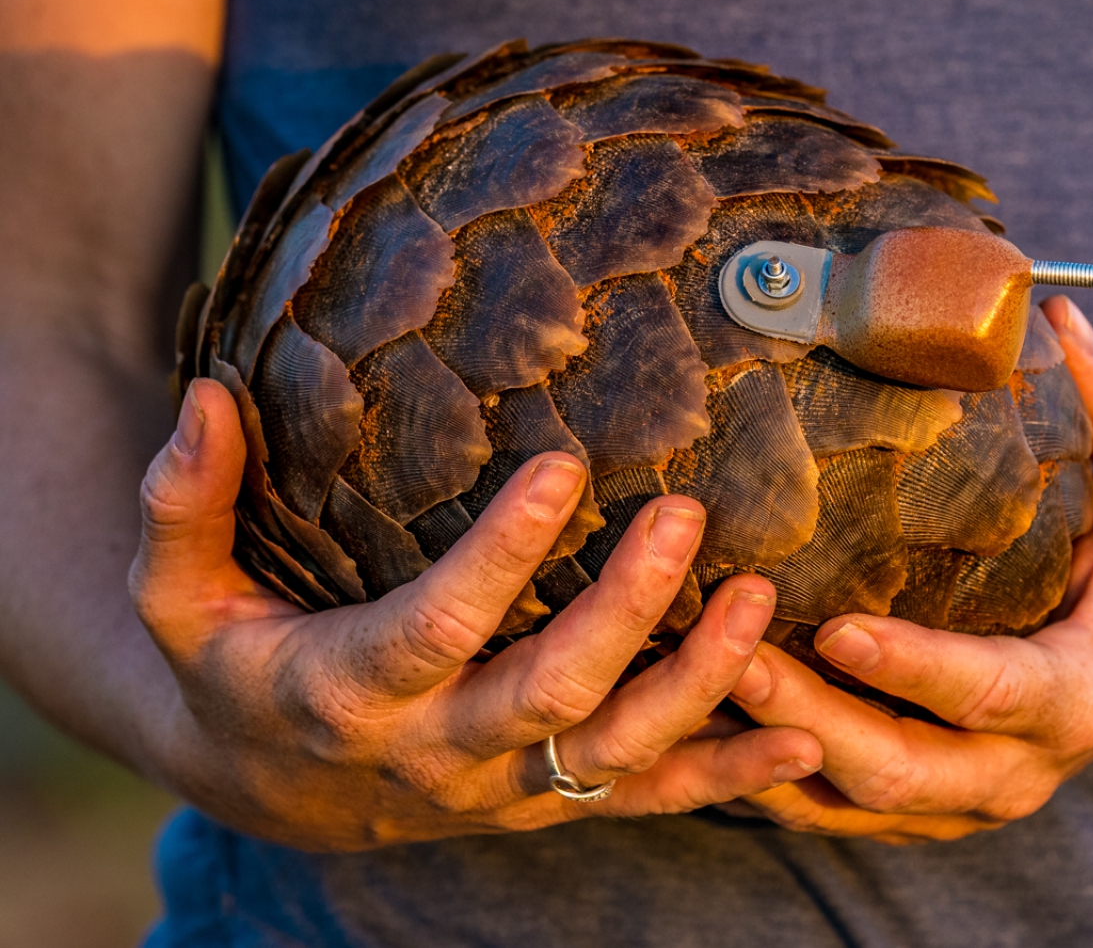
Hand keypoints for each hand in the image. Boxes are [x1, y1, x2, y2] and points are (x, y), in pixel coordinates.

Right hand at [130, 379, 820, 850]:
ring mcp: (504, 786)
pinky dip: (728, 774)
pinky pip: (648, 797)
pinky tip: (803, 735)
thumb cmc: (235, 666)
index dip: (500, 557)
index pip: (437, 625)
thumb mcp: (179, 595)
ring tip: (761, 598)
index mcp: (350, 689)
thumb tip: (202, 400)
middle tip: (684, 513)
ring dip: (697, 683)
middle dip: (623, 611)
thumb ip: (184, 504)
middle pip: (547, 691)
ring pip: (614, 751)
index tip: (559, 467)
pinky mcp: (551, 800)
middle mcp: (436, 752)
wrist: (276, 787)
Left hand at [725, 296, 1092, 843]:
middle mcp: (1010, 773)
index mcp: (1074, 701)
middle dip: (803, 719)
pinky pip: (819, 806)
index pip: (988, 693)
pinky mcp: (906, 811)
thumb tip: (1066, 324)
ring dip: (759, 747)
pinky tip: (692, 708)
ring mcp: (952, 805)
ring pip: (841, 797)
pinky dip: (754, 767)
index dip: (914, 668)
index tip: (839, 628)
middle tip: (726, 652)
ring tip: (688, 674)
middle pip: (893, 768)